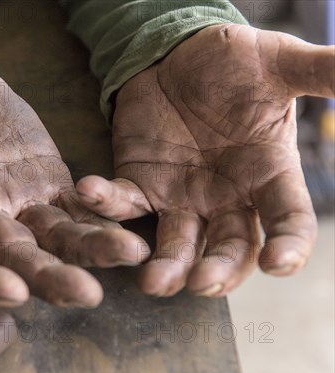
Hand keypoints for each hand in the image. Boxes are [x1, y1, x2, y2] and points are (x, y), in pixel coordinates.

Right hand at [0, 49, 149, 307]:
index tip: (8, 292)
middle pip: (12, 258)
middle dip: (47, 278)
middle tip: (84, 293)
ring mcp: (17, 205)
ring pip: (52, 241)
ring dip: (87, 254)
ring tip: (129, 256)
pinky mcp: (48, 187)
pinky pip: (76, 212)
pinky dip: (100, 223)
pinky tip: (131, 231)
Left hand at [76, 24, 333, 296]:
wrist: (180, 57)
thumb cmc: (235, 64)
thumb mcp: (279, 64)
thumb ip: (320, 73)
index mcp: (267, 175)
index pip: (287, 220)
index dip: (289, 245)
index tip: (282, 265)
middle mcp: (226, 198)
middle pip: (229, 248)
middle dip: (218, 271)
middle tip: (202, 284)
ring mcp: (181, 197)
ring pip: (177, 244)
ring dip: (165, 266)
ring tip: (152, 282)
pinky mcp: (140, 184)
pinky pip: (124, 202)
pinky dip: (106, 202)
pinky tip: (90, 193)